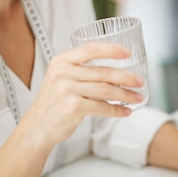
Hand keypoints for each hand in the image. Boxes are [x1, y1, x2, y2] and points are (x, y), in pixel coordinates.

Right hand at [24, 42, 143, 146]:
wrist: (37, 127)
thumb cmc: (54, 103)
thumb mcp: (61, 79)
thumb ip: (81, 71)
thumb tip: (118, 72)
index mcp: (61, 61)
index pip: (90, 49)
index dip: (111, 49)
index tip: (128, 53)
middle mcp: (62, 73)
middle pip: (102, 72)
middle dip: (126, 77)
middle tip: (140, 81)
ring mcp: (66, 90)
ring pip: (105, 90)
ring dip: (125, 94)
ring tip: (138, 97)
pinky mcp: (72, 107)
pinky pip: (102, 107)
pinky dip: (116, 110)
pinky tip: (126, 111)